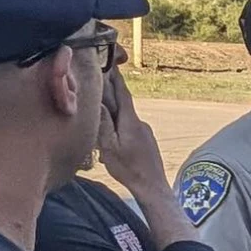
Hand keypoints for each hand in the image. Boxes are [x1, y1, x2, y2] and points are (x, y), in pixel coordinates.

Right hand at [96, 67, 166, 194]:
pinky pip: (130, 128)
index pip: (122, 93)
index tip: (110, 64)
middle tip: (99, 83)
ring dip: (114, 113)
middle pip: (123, 104)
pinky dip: (120, 126)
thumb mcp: (110, 147)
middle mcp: (140, 122)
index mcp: (130, 121)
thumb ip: (104, 125)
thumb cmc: (129, 169)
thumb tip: (98, 104)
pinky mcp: (146, 141)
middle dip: (111, 93)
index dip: (116, 78)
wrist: (152, 187)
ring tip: (99, 113)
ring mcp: (145, 132)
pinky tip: (112, 136)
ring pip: (126, 117)